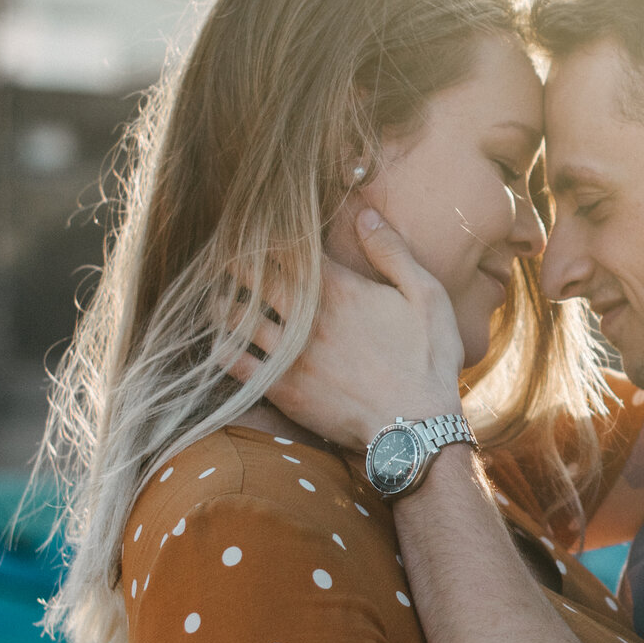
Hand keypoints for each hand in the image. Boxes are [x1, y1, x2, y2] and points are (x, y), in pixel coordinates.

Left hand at [229, 209, 466, 448]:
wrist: (416, 428)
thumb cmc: (429, 361)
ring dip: (222, 302)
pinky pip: (236, 363)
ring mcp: (290, 353)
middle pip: (254, 276)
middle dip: (235, 262)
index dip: (265, 234)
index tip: (251, 227)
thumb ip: (393, 252)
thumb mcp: (427, 296)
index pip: (288, 247)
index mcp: (339, 288)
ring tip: (214, 296)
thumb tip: (366, 214)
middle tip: (221, 255)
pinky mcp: (282, 388)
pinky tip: (218, 343)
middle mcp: (307, 315)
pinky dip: (222, 348)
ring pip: (237, 317)